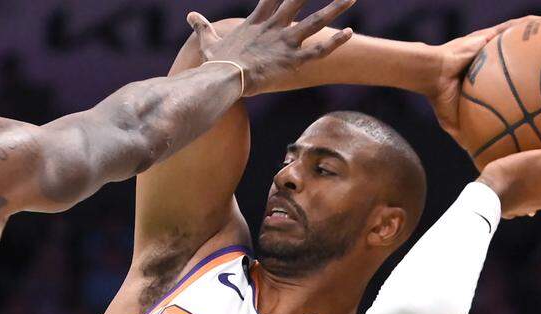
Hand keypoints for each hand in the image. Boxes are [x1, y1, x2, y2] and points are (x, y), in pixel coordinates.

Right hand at [188, 0, 354, 96]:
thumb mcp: (208, 41)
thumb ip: (202, 27)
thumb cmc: (216, 63)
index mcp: (257, 22)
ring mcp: (285, 43)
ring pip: (314, 22)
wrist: (223, 79)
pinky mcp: (292, 60)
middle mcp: (274, 27)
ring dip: (334, 8)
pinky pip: (318, 50)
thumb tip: (190, 15)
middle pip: (297, 1)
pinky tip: (350, 32)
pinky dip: (334, 42)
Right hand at [426, 16, 540, 152]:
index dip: (530, 80)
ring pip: (519, 37)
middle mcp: (491, 60)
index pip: (512, 78)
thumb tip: (476, 156)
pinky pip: (511, 27)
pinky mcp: (486, 36)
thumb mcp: (454, 122)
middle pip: (521, 55)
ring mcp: (490, 46)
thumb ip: (466, 135)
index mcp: (486, 79)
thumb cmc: (439, 96)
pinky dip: (527, 23)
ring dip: (540, 33)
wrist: (430, 75)